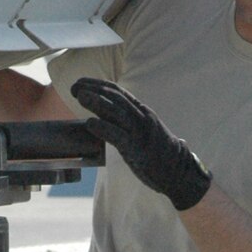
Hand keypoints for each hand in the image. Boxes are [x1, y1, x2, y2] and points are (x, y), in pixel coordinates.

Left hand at [71, 78, 211, 211]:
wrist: (177, 169)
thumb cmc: (156, 150)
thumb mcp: (141, 128)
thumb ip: (123, 120)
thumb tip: (102, 113)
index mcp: (141, 111)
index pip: (117, 91)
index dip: (97, 84)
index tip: (81, 82)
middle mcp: (140, 116)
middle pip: (114, 97)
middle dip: (93, 89)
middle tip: (74, 87)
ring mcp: (139, 131)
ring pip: (116, 111)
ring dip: (96, 102)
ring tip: (80, 96)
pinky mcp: (136, 148)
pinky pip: (118, 135)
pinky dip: (103, 128)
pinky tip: (90, 123)